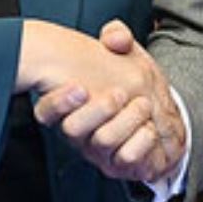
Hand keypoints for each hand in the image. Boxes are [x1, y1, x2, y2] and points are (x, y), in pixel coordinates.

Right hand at [19, 20, 184, 180]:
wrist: (157, 115)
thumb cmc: (131, 83)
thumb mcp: (125, 54)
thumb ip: (117, 38)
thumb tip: (114, 37)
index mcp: (70, 107)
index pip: (45, 111)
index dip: (59, 102)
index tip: (80, 87)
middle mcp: (79, 132)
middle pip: (72, 129)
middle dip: (99, 110)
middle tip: (119, 94)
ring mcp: (97, 151)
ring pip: (103, 142)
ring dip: (126, 121)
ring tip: (142, 106)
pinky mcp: (119, 164)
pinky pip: (127, 159)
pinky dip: (142, 141)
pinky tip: (149, 128)